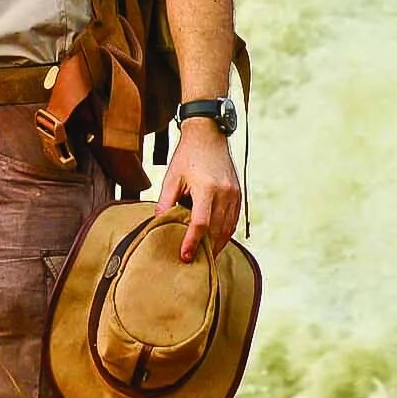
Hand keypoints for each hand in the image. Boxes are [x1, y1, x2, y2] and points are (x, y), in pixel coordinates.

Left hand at [157, 125, 241, 259]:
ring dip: (217, 243)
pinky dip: (226, 233)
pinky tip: (216, 240)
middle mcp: (224, 193)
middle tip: (195, 262)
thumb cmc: (187, 156)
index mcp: (207, 188)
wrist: (208, 135)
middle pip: (217, 230)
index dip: (192, 242)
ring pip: (228, 227)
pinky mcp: (238, 194)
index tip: (185, 256)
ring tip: (206, 256)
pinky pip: (233, 220)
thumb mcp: (171, 178)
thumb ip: (165, 202)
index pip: (201, 223)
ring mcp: (234, 194)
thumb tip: (158, 224)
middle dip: (206, 248)